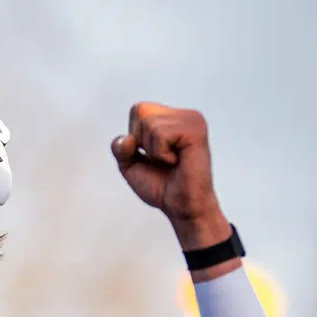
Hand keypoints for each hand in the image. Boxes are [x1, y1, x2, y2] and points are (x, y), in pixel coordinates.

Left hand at [111, 102, 229, 249]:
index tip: (152, 154)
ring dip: (153, 150)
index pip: (138, 110)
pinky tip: (177, 161)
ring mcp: (192, 120)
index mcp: (172, 118)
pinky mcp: (196, 130)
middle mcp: (184, 115)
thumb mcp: (130, 165)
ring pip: (149, 123)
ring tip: (171, 161)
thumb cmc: (160, 186)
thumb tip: (128, 139)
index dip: (135, 136)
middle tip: (163, 159)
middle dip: (141, 142)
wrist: (180, 206)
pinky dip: (161, 153)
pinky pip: (161, 134)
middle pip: (140, 112)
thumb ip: (120, 149)